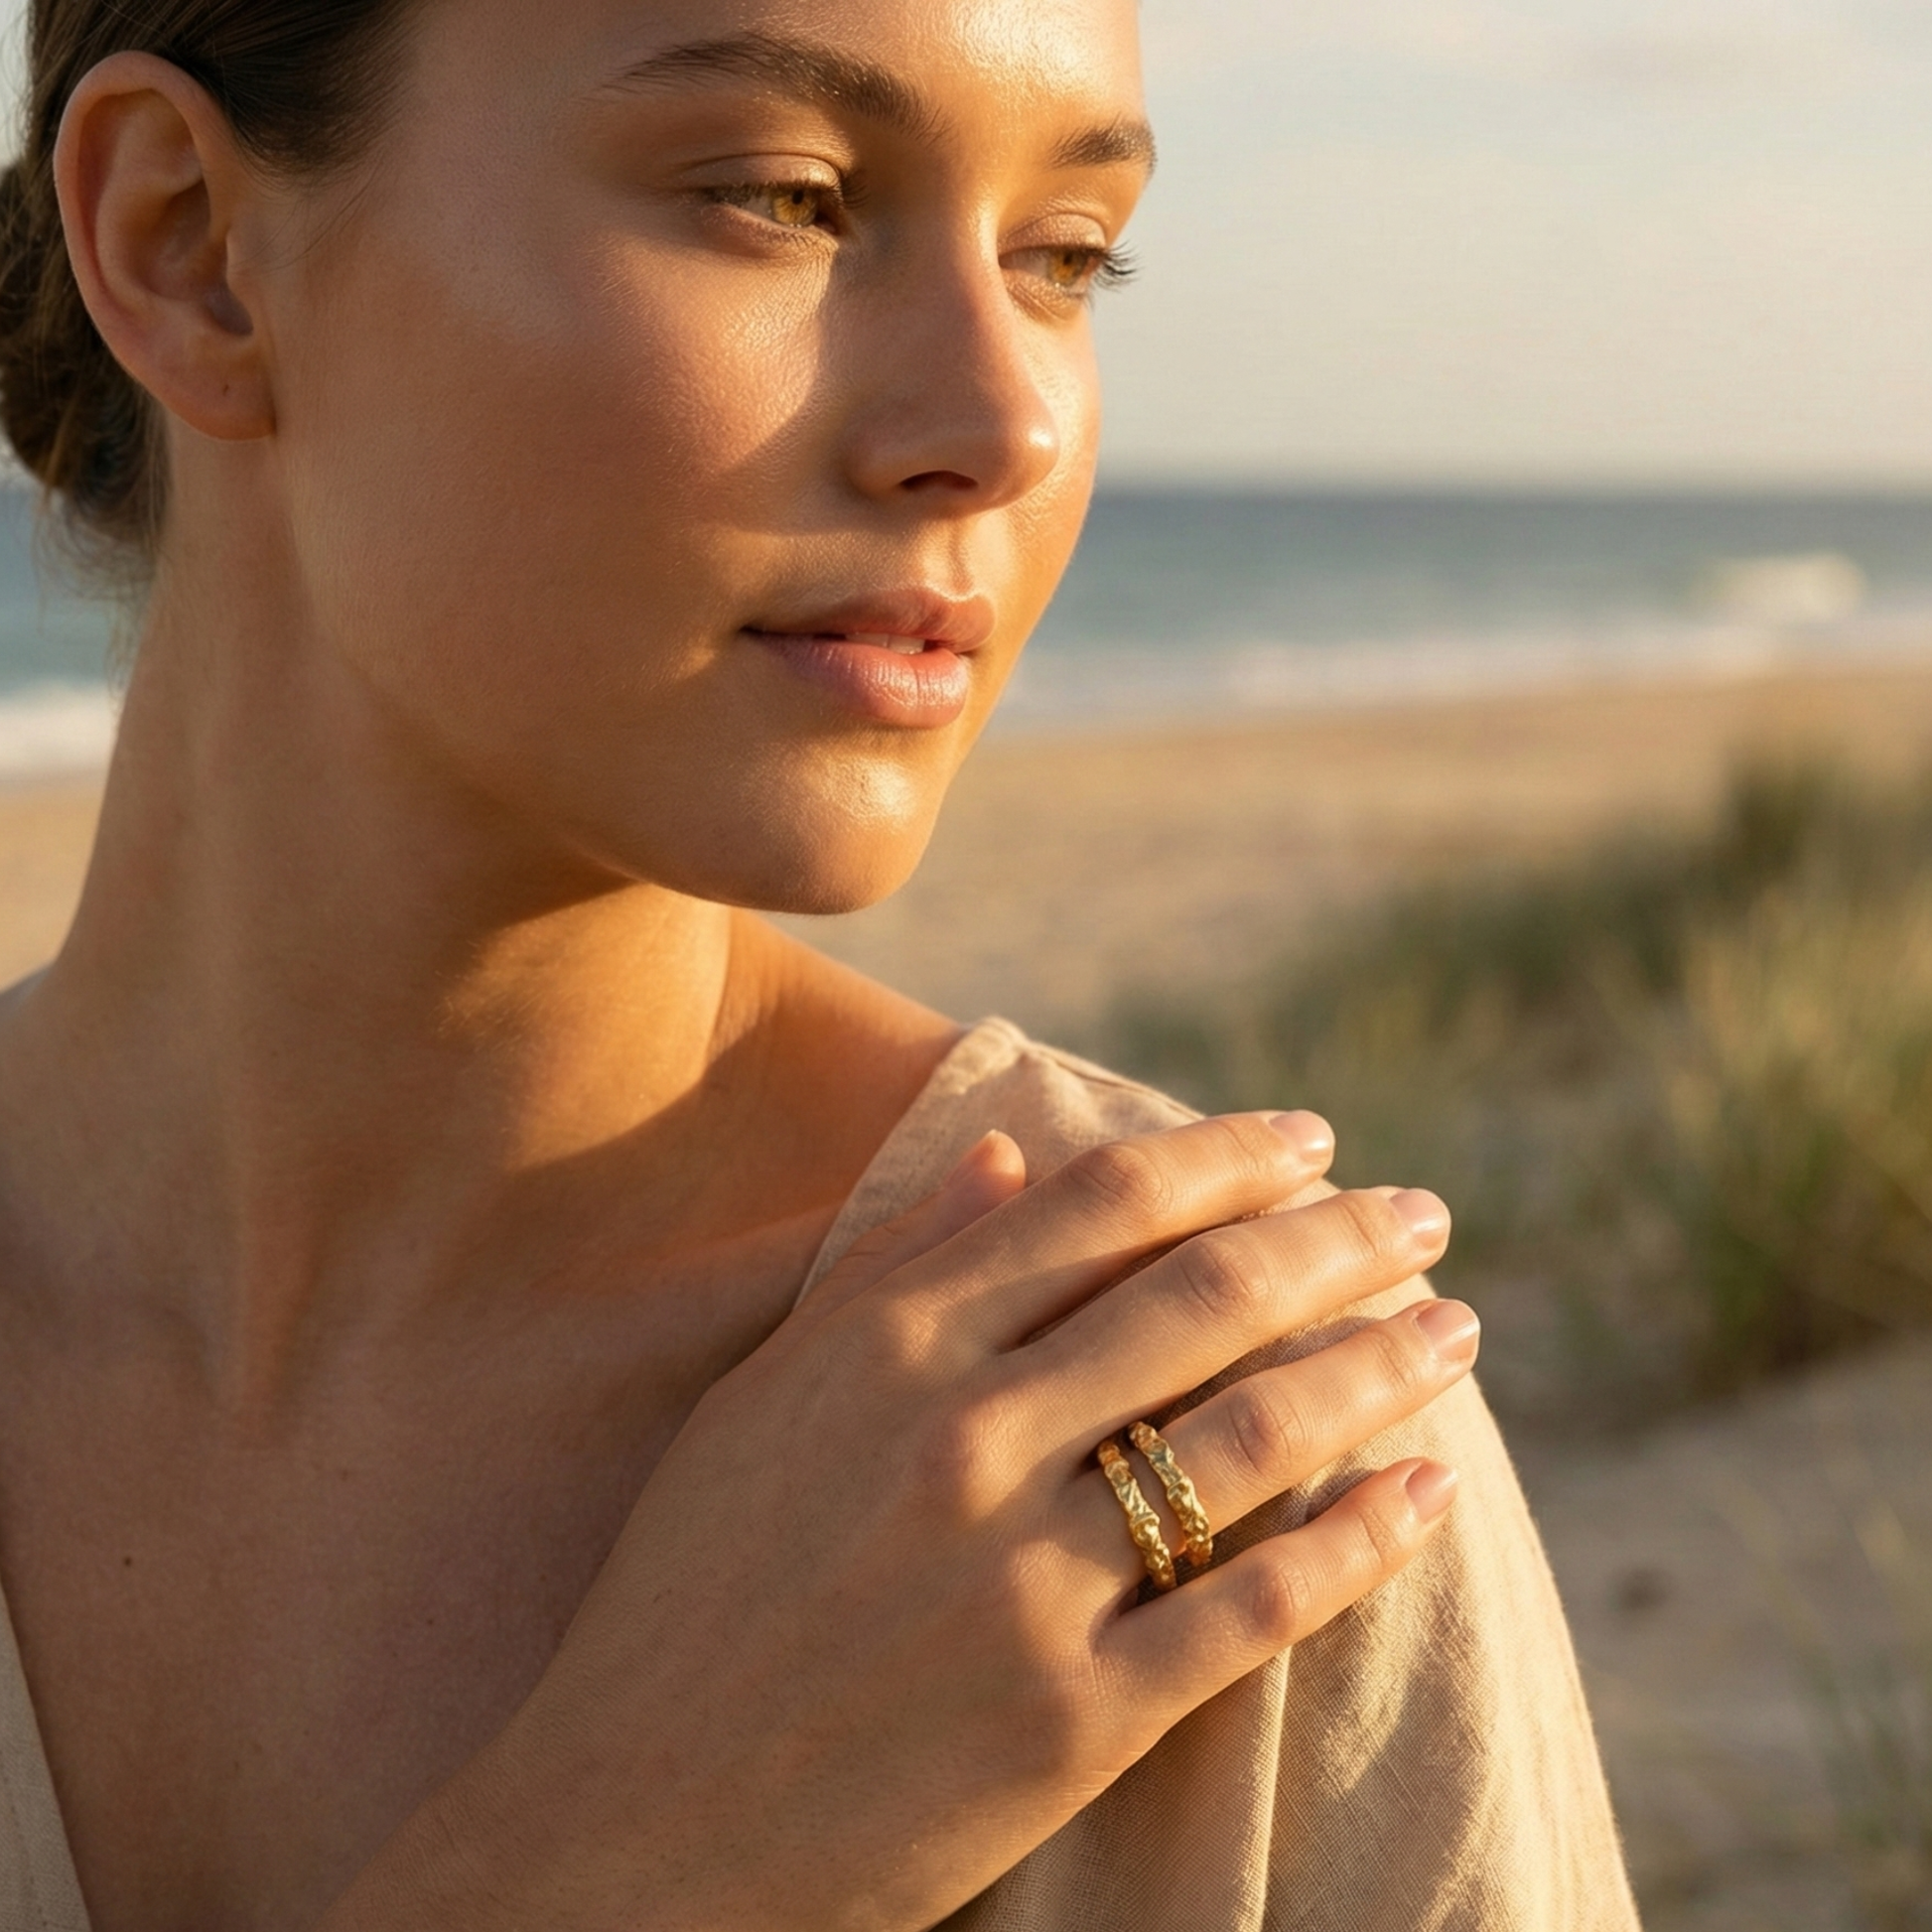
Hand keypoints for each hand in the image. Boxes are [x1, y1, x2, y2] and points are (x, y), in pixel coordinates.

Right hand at [327, 1115, 1472, 1931]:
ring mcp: (1018, 1582)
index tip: (1308, 1137)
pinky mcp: (1070, 1718)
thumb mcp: (760, 1402)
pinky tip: (1425, 1490)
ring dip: (1376, 1364)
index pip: (1099, 1208)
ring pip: (1251, 1436)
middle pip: (1200, 1298)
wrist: (632, 1836)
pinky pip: (1252, 1607)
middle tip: (1423, 1210)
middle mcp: (959, 1441)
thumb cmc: (686, 1602)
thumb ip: (889, 1269)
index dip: (1223, 1157)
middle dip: (1336, 1239)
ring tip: (1457, 1325)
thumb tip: (1010, 1150)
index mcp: (881, 1350)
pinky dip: (1357, 1540)